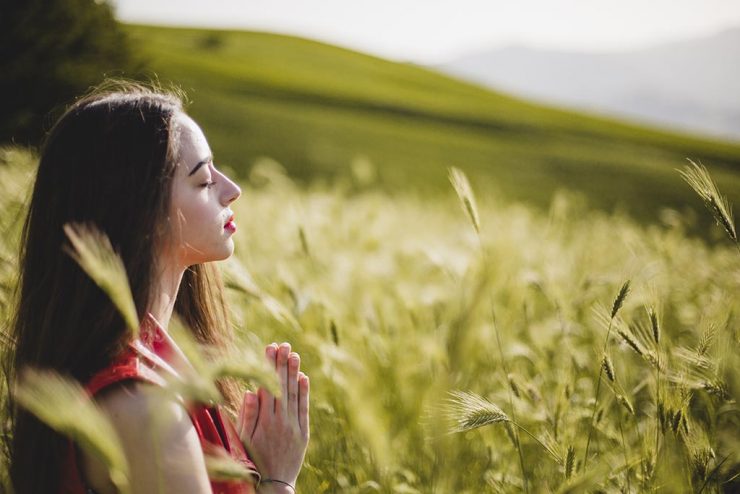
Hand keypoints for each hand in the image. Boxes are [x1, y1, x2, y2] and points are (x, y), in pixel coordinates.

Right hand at [236, 342, 308, 487]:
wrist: (274, 485)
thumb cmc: (253, 461)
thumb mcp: (244, 440)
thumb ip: (248, 415)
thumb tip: (251, 391)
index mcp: (264, 422)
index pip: (267, 387)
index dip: (269, 367)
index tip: (269, 349)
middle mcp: (281, 422)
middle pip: (282, 387)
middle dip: (282, 364)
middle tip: (283, 345)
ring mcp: (294, 427)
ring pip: (294, 394)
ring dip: (294, 373)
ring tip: (294, 354)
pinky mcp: (303, 433)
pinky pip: (304, 409)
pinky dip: (304, 392)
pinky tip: (303, 376)